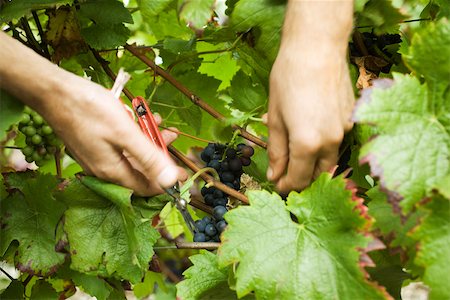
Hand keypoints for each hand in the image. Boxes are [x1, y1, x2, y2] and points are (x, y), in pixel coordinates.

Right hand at [41, 74, 186, 195]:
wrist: (54, 91)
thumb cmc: (89, 109)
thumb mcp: (125, 133)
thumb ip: (149, 158)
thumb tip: (171, 181)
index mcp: (112, 171)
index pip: (146, 187)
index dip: (167, 181)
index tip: (184, 172)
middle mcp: (104, 169)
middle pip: (140, 170)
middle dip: (160, 156)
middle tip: (173, 138)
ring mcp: (98, 157)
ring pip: (131, 155)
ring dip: (148, 141)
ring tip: (161, 124)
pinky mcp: (94, 144)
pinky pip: (120, 145)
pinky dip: (133, 135)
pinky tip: (140, 118)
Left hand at [267, 49, 353, 193]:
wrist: (317, 47)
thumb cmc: (288, 79)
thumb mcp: (275, 117)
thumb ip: (276, 150)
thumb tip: (275, 175)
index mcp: (308, 144)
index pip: (299, 180)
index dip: (286, 186)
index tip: (277, 185)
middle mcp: (331, 142)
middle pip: (318, 174)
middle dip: (302, 179)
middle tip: (287, 173)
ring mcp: (345, 129)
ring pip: (330, 158)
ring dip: (314, 163)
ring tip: (296, 153)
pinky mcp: (352, 118)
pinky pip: (337, 140)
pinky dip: (324, 145)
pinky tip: (311, 131)